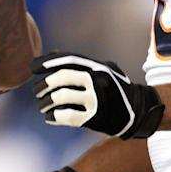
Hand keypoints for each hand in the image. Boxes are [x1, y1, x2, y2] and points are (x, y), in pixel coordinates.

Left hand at [30, 52, 163, 138]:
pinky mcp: (95, 118)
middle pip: (62, 78)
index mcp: (97, 67)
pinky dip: (54, 116)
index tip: (33, 67)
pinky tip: (50, 117)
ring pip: (61, 97)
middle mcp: (96, 80)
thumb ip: (81, 63)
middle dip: (44, 84)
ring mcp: (96, 99)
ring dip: (46, 102)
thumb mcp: (104, 69)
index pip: (68, 59)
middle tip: (37, 91)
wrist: (137, 111)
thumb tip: (52, 54)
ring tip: (41, 106)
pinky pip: (67, 116)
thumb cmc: (115, 88)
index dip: (48, 62)